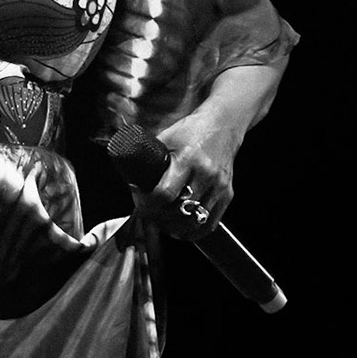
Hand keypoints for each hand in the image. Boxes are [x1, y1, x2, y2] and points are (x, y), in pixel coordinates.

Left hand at [140, 110, 245, 241]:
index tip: (139, 201)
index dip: (147, 204)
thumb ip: (150, 159)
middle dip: (158, 218)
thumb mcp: (166, 138)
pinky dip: (192, 231)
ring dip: (173, 227)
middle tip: (147, 213)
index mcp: (188, 158)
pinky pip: (209, 224)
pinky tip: (180, 228)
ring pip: (193, 222)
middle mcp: (206, 174)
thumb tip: (129, 178)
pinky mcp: (227, 194)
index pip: (165, 193)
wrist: (223, 125)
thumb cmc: (190, 131)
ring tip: (161, 221)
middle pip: (178, 212)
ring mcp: (219, 186)